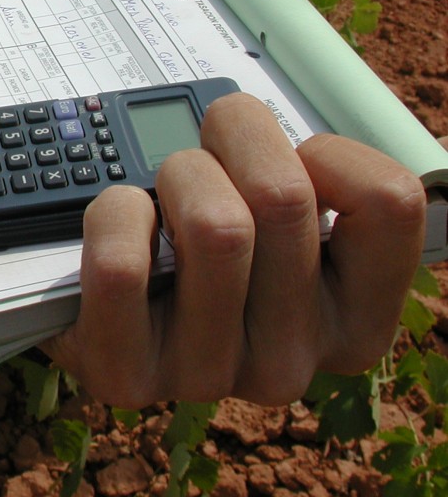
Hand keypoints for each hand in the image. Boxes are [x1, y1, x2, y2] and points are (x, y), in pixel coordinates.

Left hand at [41, 93, 426, 407]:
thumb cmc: (199, 248)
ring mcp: (210, 375)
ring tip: (164, 200)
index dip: (327, 152)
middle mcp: (291, 362)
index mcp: (352, 322)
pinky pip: (123, 264)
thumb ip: (293, 175)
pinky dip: (114, 214)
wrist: (104, 310)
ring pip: (213, 224)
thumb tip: (245, 121)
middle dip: (229, 142)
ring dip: (175, 177)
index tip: (289, 166)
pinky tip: (125, 227)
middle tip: (206, 163)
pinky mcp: (128, 373)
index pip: (392, 201)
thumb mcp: (272, 215)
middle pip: (283, 197)